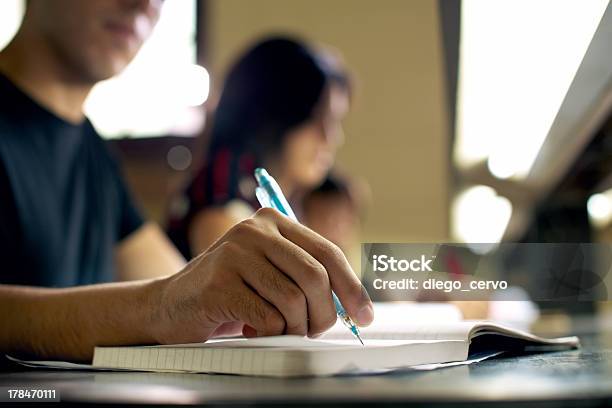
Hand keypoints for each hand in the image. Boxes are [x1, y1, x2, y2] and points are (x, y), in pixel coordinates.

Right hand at [150, 208, 373, 343]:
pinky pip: (267, 318)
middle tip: (316, 331)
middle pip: (315, 277)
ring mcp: (234, 253)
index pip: (327, 252)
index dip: (352, 286)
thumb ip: (305, 277)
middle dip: (325, 314)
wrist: (170, 305)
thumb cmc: (231, 292)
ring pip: (293, 300)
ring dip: (294, 327)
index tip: (365, 315)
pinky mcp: (219, 283)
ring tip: (277, 329)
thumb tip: (353, 305)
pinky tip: (249, 328)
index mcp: (273, 221)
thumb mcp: (270, 273)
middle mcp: (255, 230)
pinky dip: (267, 332)